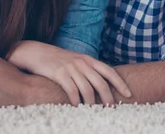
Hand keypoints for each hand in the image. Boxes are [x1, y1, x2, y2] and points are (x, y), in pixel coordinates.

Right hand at [8, 41, 130, 105]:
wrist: (36, 52)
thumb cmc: (57, 59)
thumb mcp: (75, 61)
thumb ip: (87, 69)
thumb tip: (100, 85)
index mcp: (88, 59)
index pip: (109, 71)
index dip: (120, 83)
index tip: (128, 94)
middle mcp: (82, 62)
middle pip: (100, 82)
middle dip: (108, 98)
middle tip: (111, 109)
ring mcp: (71, 67)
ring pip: (87, 88)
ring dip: (91, 102)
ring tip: (93, 111)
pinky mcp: (59, 73)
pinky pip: (71, 90)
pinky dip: (76, 100)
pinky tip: (76, 106)